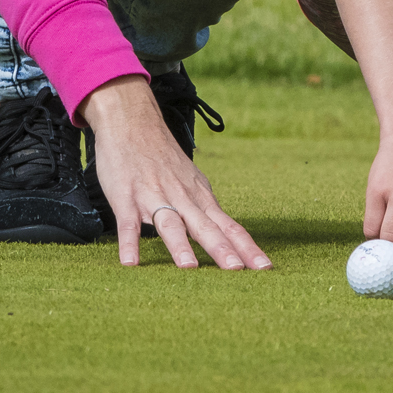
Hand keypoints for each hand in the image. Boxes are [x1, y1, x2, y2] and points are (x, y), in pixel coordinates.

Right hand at [81, 76, 271, 270]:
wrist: (132, 121)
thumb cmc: (163, 156)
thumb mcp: (192, 181)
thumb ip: (205, 209)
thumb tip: (227, 233)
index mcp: (200, 197)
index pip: (229, 226)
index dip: (247, 248)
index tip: (265, 268)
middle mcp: (182, 198)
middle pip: (206, 227)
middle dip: (222, 250)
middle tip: (238, 271)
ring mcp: (154, 197)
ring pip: (170, 224)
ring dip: (180, 245)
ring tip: (189, 268)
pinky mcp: (126, 198)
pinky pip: (128, 224)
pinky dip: (130, 243)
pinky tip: (130, 262)